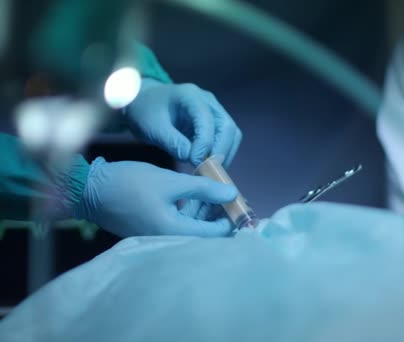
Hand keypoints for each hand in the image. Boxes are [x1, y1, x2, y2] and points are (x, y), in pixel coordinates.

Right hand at [74, 157, 237, 236]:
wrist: (90, 190)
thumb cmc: (131, 184)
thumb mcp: (171, 182)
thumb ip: (204, 188)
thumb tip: (233, 194)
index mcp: (175, 232)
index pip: (216, 235)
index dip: (231, 220)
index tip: (240, 203)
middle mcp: (169, 241)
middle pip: (205, 233)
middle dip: (219, 214)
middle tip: (228, 194)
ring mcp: (159, 237)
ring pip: (192, 227)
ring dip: (205, 211)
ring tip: (214, 189)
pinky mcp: (153, 230)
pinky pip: (179, 224)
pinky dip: (190, 211)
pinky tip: (194, 194)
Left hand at [125, 79, 241, 165]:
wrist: (144, 102)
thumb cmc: (145, 112)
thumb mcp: (153, 127)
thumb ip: (173, 142)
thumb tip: (194, 159)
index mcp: (190, 96)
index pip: (207, 120)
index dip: (204, 143)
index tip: (195, 162)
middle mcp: (208, 101)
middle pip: (227, 126)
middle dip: (221, 151)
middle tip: (209, 171)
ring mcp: (214, 110)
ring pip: (232, 133)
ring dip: (225, 154)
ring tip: (210, 171)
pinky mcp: (215, 122)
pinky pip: (227, 139)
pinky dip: (222, 154)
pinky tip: (210, 166)